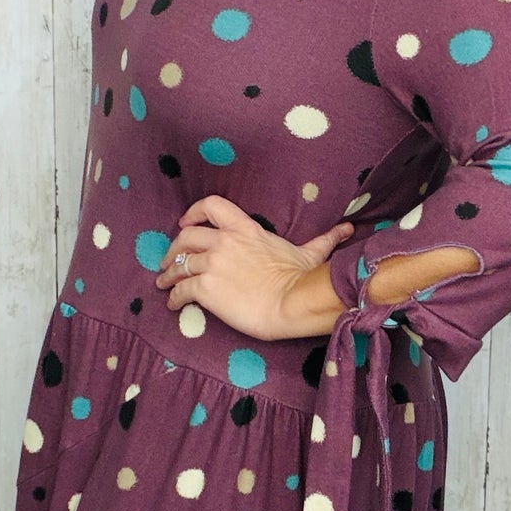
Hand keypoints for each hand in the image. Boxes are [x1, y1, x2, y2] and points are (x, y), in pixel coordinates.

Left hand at [153, 194, 353, 339]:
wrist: (292, 303)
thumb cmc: (301, 278)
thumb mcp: (310, 252)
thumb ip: (323, 239)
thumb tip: (346, 229)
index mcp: (245, 229)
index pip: (211, 207)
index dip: (193, 213)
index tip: (185, 223)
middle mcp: (224, 242)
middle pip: (186, 237)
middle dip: (174, 248)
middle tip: (169, 261)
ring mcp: (212, 264)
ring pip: (179, 263)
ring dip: (168, 274)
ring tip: (164, 283)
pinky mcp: (205, 288)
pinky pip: (180, 289)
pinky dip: (173, 296)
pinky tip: (173, 304)